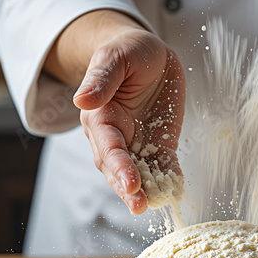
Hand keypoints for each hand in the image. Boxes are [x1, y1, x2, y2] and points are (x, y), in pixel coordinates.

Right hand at [73, 28, 184, 213]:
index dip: (119, 166)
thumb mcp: (116, 57)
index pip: (108, 146)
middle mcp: (116, 136)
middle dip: (128, 188)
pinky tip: (176, 192)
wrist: (148, 57)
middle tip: (139, 206)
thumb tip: (81, 100)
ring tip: (156, 205)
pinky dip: (169, 180)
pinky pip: (163, 167)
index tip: (131, 183)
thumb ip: (101, 78)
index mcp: (101, 116)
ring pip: (139, 173)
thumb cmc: (128, 52)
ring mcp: (138, 144)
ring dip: (146, 191)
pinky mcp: (158, 146)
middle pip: (117, 168)